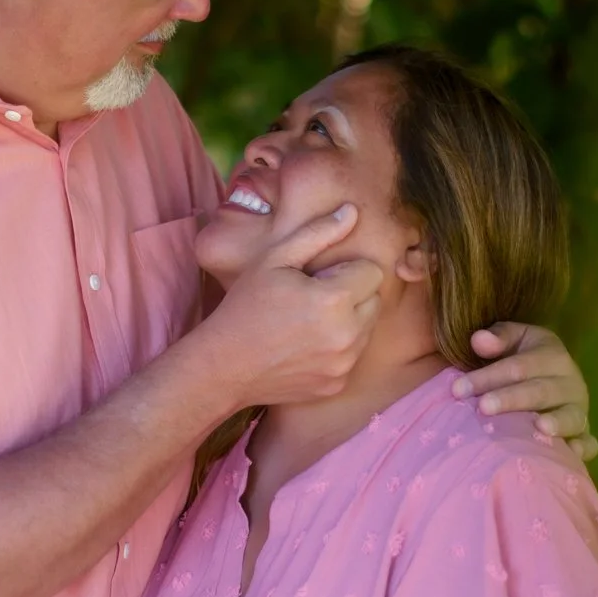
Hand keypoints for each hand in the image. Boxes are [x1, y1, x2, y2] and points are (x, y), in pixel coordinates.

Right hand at [197, 205, 383, 411]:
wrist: (223, 366)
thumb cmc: (246, 307)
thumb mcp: (275, 260)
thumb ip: (317, 234)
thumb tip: (352, 212)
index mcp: (334, 300)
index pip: (372, 273)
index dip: (345, 270)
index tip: (317, 278)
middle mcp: (346, 336)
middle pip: (374, 301)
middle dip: (352, 295)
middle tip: (312, 299)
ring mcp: (343, 364)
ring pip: (366, 330)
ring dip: (347, 322)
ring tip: (308, 323)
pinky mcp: (337, 384)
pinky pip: (352, 357)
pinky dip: (337, 350)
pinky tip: (305, 347)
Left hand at [453, 323, 597, 461]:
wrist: (548, 381)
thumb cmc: (520, 361)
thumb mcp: (513, 341)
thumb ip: (497, 337)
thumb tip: (479, 340)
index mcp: (552, 356)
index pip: (518, 367)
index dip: (488, 377)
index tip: (458, 389)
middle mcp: (570, 383)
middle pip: (540, 392)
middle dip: (511, 399)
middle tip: (483, 407)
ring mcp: (578, 410)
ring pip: (570, 416)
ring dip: (556, 423)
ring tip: (539, 427)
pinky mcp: (583, 434)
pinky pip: (589, 443)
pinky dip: (583, 448)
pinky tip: (572, 453)